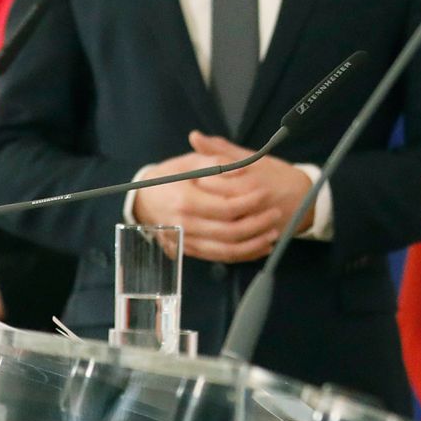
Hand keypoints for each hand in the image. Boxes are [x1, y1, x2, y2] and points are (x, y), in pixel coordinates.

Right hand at [131, 144, 284, 263]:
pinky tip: (260, 248)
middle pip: (229, 232)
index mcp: (186, 200)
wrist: (144, 199)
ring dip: (253, 244)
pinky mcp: (191, 251)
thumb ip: (217, 163)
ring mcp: (187, 241)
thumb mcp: (190, 162)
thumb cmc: (170, 177)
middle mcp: (185, 225)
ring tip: (273, 233)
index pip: (225, 207)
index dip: (249, 202)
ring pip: (226, 250)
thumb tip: (243, 168)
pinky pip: (219, 258)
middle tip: (276, 214)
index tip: (266, 194)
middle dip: (257, 224)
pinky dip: (242, 255)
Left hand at [188, 132, 316, 253]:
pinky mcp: (260, 238)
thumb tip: (194, 136)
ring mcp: (257, 223)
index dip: (197, 183)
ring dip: (208, 227)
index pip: (212, 184)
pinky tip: (210, 236)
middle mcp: (253, 203)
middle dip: (200, 205)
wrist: (307, 197)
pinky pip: (236, 246)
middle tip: (191, 201)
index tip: (190, 181)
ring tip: (200, 218)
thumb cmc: (276, 174)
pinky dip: (220, 243)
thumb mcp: (251, 158)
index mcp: (248, 180)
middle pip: (215, 209)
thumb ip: (220, 150)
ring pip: (224, 231)